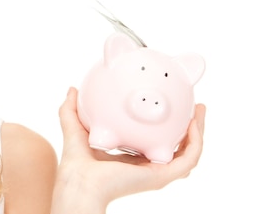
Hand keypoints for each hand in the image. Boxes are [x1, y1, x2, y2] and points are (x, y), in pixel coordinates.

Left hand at [52, 87, 204, 210]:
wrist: (79, 181)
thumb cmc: (75, 164)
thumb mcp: (74, 128)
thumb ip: (71, 110)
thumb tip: (72, 89)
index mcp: (131, 159)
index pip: (154, 142)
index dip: (163, 127)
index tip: (169, 107)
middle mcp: (147, 166)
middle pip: (177, 147)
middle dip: (188, 127)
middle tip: (193, 106)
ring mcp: (156, 173)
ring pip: (189, 152)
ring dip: (198, 131)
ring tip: (200, 110)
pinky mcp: (161, 176)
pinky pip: (188, 159)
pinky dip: (195, 141)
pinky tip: (193, 123)